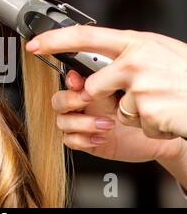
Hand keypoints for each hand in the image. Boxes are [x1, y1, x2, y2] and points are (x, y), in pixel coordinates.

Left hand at [26, 26, 186, 138]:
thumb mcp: (159, 51)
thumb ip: (128, 53)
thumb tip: (95, 58)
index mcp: (136, 42)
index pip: (85, 36)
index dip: (55, 40)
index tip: (34, 44)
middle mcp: (135, 61)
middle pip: (94, 85)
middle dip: (107, 97)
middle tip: (139, 92)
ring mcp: (141, 86)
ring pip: (116, 109)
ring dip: (134, 112)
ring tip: (160, 102)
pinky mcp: (148, 111)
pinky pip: (135, 123)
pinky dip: (149, 124)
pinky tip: (167, 113)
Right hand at [53, 70, 185, 162]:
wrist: (154, 135)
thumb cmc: (141, 109)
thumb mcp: (125, 90)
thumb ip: (108, 80)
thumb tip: (95, 72)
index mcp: (89, 88)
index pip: (68, 82)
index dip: (69, 81)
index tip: (78, 82)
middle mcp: (82, 105)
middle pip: (58, 101)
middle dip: (71, 101)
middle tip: (89, 100)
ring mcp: (81, 123)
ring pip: (62, 122)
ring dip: (82, 123)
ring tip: (106, 124)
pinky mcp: (84, 141)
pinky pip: (70, 141)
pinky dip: (84, 139)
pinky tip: (102, 137)